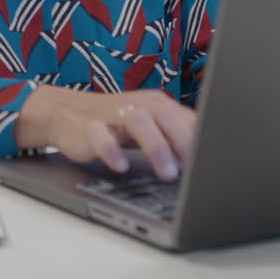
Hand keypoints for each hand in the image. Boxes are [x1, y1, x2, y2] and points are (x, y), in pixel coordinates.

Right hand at [13, 85, 194, 180]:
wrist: (64, 113)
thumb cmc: (114, 123)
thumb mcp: (149, 128)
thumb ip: (176, 137)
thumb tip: (209, 159)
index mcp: (157, 105)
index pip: (187, 118)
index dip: (203, 140)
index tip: (215, 163)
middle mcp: (138, 106)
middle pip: (166, 115)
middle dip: (183, 142)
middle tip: (196, 169)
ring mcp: (112, 115)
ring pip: (138, 122)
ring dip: (156, 148)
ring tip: (167, 174)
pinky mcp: (89, 127)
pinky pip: (101, 136)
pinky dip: (112, 151)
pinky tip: (121, 167)